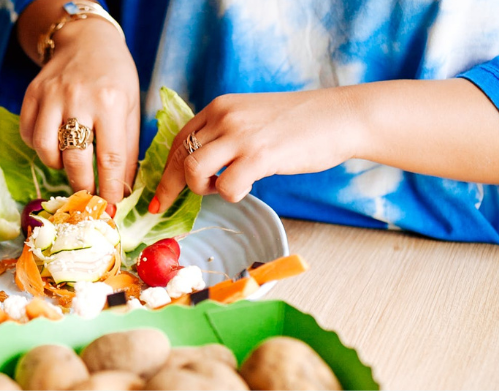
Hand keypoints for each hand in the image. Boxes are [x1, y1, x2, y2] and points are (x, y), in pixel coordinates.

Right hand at [18, 18, 139, 204]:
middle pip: (75, 158)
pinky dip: (39, 147)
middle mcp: (79, 98)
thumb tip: (122, 189)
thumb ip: (127, 148)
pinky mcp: (32, 94)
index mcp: (111, 102)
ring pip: (45, 148)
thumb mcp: (131, 107)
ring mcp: (51, 95)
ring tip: (70, 164)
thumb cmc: (114, 76)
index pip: (110, 157)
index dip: (110, 187)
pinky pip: (29, 133)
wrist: (85, 40)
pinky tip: (53, 144)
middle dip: (82, 186)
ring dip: (57, 165)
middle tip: (88, 196)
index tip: (111, 206)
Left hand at [152, 88, 365, 211]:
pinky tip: (247, 188)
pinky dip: (231, 195)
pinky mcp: (259, 156)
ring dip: (203, 189)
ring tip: (224, 187)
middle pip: (179, 158)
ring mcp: (240, 136)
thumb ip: (224, 133)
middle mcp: (224, 117)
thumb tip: (197, 165)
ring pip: (193, 172)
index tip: (159, 192)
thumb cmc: (298, 123)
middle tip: (164, 207)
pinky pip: (225, 187)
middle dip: (168, 188)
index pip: (178, 140)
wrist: (339, 117)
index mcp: (219, 107)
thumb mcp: (251, 116)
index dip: (165, 169)